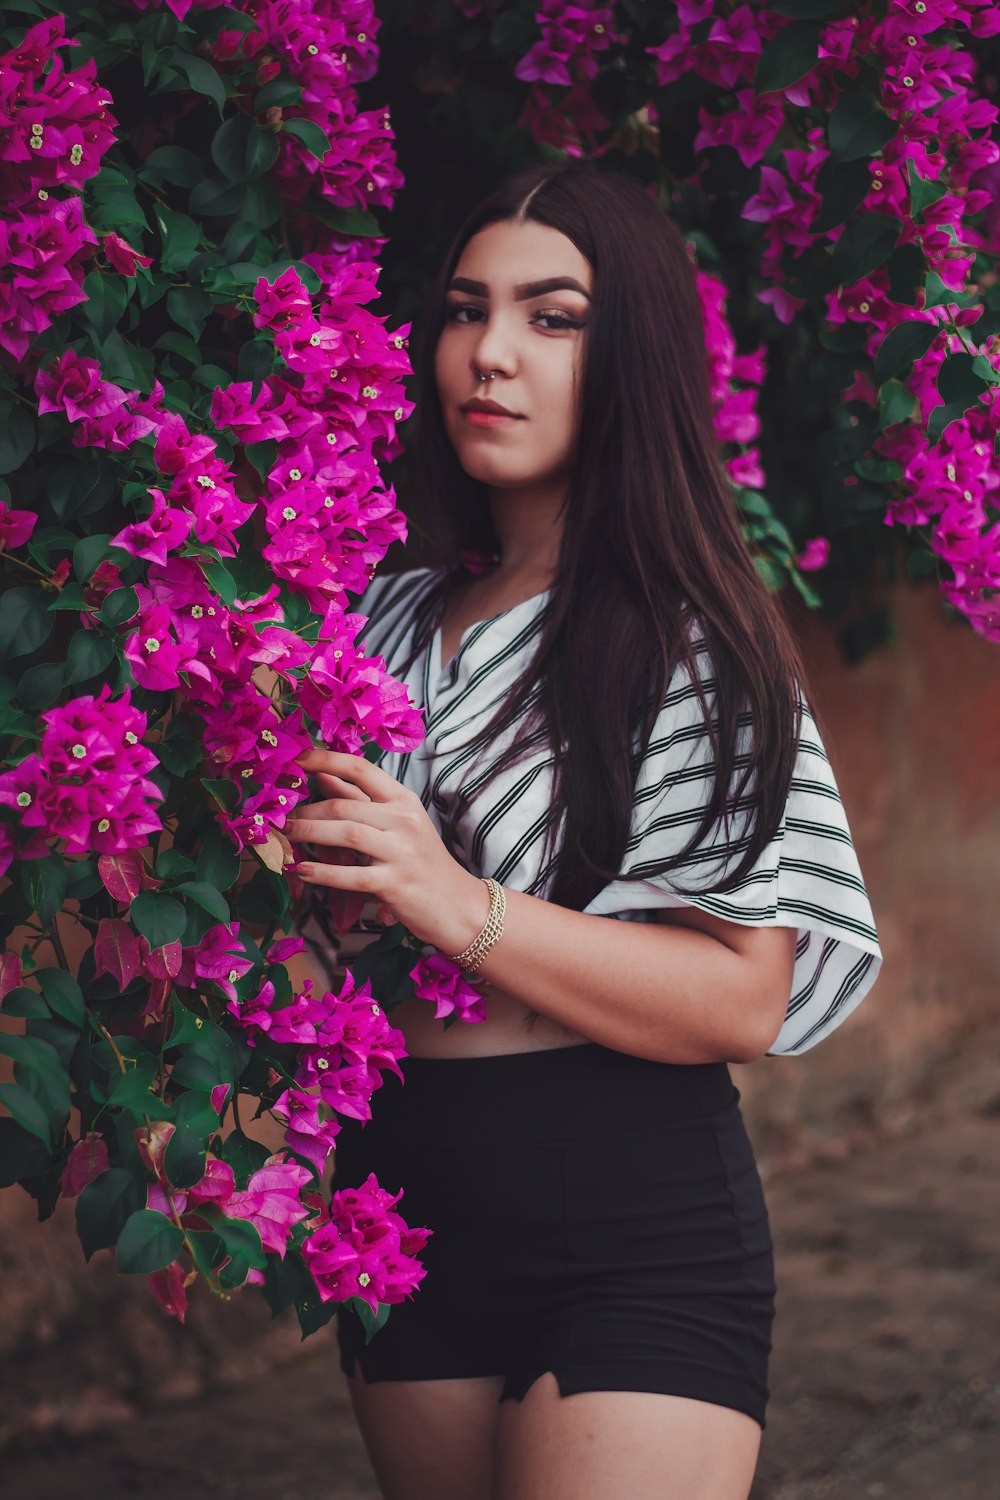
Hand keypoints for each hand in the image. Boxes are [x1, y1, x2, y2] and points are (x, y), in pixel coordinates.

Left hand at [285, 748, 491, 954]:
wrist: (459, 906)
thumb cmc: (422, 862)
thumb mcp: (397, 824)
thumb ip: (361, 800)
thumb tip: (323, 776)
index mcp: (404, 800)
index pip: (361, 769)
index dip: (325, 759)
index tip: (295, 757)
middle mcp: (404, 821)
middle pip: (345, 805)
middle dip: (306, 810)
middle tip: (280, 817)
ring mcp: (401, 852)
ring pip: (346, 833)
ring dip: (308, 834)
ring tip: (284, 837)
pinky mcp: (395, 883)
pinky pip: (351, 875)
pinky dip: (322, 873)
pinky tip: (301, 871)